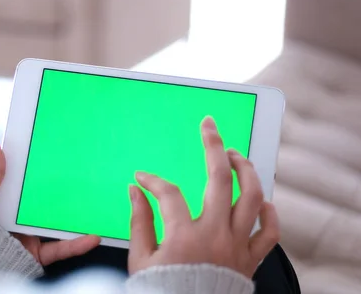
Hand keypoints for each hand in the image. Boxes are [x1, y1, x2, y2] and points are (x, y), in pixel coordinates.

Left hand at [0, 135, 100, 265]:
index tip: (54, 155)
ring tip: (94, 204)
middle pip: (43, 202)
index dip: (37, 170)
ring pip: (55, 224)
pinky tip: (92, 237)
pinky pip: (59, 249)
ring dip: (75, 216)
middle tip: (82, 174)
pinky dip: (76, 244)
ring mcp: (26, 237)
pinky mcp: (34, 255)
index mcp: (0, 203)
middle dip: (62, 190)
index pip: (22, 183)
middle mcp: (15, 219)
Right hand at [127, 117, 279, 277]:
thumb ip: (139, 221)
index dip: (152, 180)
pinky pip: (270, 233)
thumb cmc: (162, 291)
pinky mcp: (250, 259)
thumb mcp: (140, 259)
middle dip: (213, 146)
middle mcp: (214, 235)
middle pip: (220, 178)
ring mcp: (236, 246)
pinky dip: (270, 214)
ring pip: (252, 198)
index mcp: (184, 235)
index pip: (167, 193)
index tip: (143, 177)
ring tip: (237, 156)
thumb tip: (135, 192)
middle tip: (209, 127)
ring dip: (247, 171)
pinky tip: (262, 201)